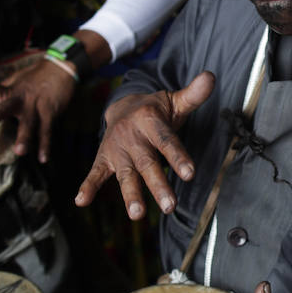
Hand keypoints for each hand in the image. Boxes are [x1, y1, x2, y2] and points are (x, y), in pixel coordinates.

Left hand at [0, 60, 76, 163]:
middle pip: (8, 106)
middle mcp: (22, 98)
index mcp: (12, 91)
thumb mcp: (18, 81)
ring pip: (29, 123)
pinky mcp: (50, 112)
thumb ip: (5, 90)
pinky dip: (45, 145)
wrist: (61, 68)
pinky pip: (47, 130)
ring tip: (19, 152)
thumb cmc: (37, 77)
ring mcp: (36, 105)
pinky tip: (43, 158)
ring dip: (25, 137)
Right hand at [75, 71, 214, 218]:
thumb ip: (193, 94)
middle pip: (147, 163)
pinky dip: (88, 186)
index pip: (166, 141)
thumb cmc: (156, 110)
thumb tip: (211, 77)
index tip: (190, 174)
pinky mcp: (105, 158)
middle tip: (170, 206)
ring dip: (131, 194)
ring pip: (126, 174)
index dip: (178, 156)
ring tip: (137, 214)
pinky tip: (80, 201)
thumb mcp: (174, 101)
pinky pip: (95, 172)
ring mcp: (118, 149)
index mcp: (150, 121)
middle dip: (158, 185)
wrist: (122, 106)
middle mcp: (133, 136)